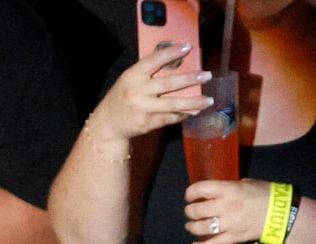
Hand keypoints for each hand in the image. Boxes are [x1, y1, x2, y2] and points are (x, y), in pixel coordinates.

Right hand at [96, 40, 212, 142]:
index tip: (188, 47)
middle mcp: (137, 91)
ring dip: (193, 102)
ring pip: (173, 104)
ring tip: (208, 100)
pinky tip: (193, 111)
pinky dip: (183, 114)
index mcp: (132, 76)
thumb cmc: (122, 97)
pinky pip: (170, 117)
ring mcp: (142, 109)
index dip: (171, 53)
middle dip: (191, 79)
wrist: (107, 124)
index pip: (154, 60)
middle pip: (169, 83)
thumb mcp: (129, 79)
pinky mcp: (146, 123)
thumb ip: (148, 71)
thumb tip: (178, 62)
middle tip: (207, 75)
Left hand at [184, 177, 273, 243]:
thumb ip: (230, 187)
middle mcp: (225, 206)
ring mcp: (228, 224)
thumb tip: (217, 192)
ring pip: (200, 228)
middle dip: (190, 211)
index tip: (190, 196)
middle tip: (191, 211)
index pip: (201, 189)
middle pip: (197, 211)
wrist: (283, 212)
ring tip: (191, 225)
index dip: (190, 193)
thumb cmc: (267, 194)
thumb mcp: (248, 183)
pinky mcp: (233, 237)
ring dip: (192, 227)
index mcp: (229, 189)